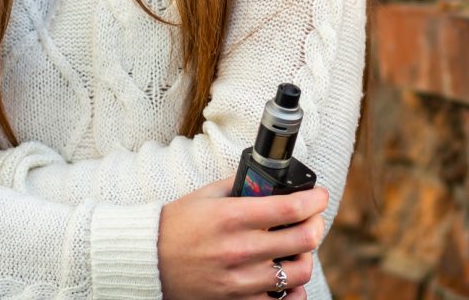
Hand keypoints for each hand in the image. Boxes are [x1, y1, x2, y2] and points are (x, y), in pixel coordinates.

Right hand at [158, 177, 327, 299]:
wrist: (149, 261)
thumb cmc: (177, 224)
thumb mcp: (207, 195)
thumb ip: (241, 185)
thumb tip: (270, 180)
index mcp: (232, 217)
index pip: (290, 209)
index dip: (315, 200)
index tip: (320, 195)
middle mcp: (239, 250)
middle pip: (303, 240)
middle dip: (316, 225)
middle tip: (313, 219)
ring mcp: (239, 280)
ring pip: (299, 272)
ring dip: (305, 257)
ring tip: (297, 249)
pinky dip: (291, 289)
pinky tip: (286, 277)